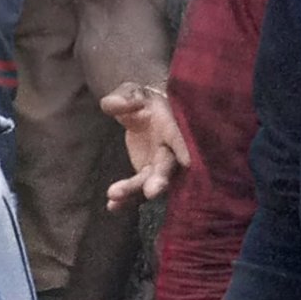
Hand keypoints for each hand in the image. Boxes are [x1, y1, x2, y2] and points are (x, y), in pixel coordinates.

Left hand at [103, 84, 190, 208]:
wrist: (142, 108)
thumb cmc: (141, 98)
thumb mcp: (128, 92)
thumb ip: (121, 98)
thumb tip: (118, 105)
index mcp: (173, 125)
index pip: (182, 138)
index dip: (185, 149)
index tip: (189, 162)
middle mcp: (171, 148)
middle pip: (168, 166)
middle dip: (161, 179)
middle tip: (152, 191)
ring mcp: (160, 164)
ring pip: (151, 180)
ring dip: (134, 190)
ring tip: (114, 196)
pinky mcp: (147, 173)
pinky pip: (138, 187)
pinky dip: (125, 199)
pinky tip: (111, 207)